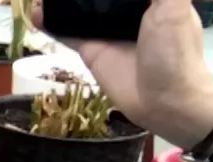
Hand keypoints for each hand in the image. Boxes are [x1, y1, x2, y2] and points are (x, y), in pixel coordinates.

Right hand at [38, 0, 212, 147]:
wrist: (165, 100)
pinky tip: (36, 12)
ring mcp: (107, 31)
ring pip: (80, 8)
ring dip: (62, 1)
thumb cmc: (176, 52)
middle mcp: (128, 11)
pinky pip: (66, 31)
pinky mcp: (90, 50)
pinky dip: (49, 22)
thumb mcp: (174, 6)